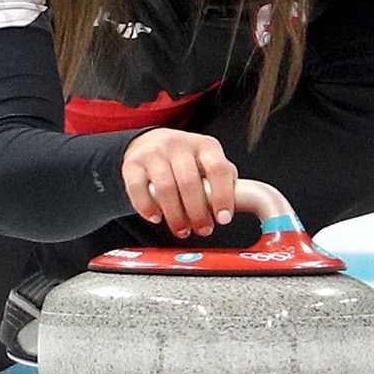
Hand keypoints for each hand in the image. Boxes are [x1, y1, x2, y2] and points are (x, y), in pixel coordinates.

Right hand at [122, 129, 238, 238]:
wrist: (148, 143)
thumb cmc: (186, 159)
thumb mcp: (207, 161)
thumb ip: (222, 179)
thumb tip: (241, 203)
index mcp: (205, 145)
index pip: (218, 169)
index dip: (223, 196)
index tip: (224, 218)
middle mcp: (180, 145)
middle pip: (190, 182)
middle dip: (198, 213)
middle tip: (202, 230)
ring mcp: (154, 152)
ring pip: (165, 188)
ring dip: (175, 216)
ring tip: (182, 230)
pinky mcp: (132, 163)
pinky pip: (137, 189)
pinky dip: (147, 208)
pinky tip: (156, 218)